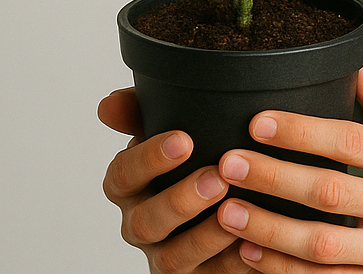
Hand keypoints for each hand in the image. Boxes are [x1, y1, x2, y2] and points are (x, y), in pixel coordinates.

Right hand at [98, 87, 249, 272]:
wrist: (235, 202)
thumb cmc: (196, 158)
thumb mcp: (174, 129)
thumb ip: (144, 112)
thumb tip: (108, 104)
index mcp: (130, 188)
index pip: (122, 175)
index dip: (148, 159)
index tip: (184, 140)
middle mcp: (141, 224)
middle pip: (144, 221)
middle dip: (179, 200)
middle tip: (217, 176)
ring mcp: (166, 256)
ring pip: (172, 257)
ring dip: (204, 234)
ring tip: (235, 208)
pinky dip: (231, 262)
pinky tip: (253, 241)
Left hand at [212, 65, 362, 273]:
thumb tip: (355, 67)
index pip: (351, 141)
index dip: (302, 132)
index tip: (260, 122)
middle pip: (329, 193)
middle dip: (272, 177)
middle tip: (227, 164)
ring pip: (322, 247)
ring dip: (269, 230)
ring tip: (228, 211)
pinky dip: (288, 272)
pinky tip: (253, 254)